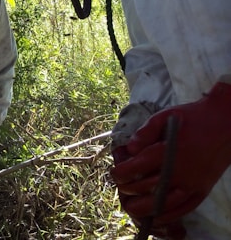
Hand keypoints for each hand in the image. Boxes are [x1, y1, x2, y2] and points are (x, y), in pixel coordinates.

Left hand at [110, 82, 230, 226]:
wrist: (224, 125)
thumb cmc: (192, 119)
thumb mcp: (165, 116)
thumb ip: (145, 132)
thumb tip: (130, 148)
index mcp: (168, 152)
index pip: (135, 169)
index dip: (120, 174)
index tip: (114, 173)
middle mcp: (179, 172)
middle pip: (144, 189)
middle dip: (126, 189)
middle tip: (121, 185)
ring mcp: (192, 185)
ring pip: (161, 206)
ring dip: (142, 207)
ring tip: (131, 203)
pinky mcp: (201, 192)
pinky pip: (181, 211)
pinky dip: (165, 217)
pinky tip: (153, 215)